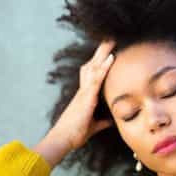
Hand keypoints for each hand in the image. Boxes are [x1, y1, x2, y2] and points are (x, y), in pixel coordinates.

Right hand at [35, 41, 115, 166]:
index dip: (99, 61)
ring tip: (111, 40)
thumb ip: (102, 121)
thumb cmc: (76, 132)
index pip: (93, 73)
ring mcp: (85, 91)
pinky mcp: (87, 96)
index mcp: (85, 94)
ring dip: (103, 53)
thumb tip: (112, 121)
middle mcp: (84, 89)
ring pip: (94, 66)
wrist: (64, 138)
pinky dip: (104, 67)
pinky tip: (111, 58)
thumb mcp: (93, 125)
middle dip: (101, 51)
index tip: (106, 50)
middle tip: (109, 38)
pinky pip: (97, 78)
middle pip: (92, 64)